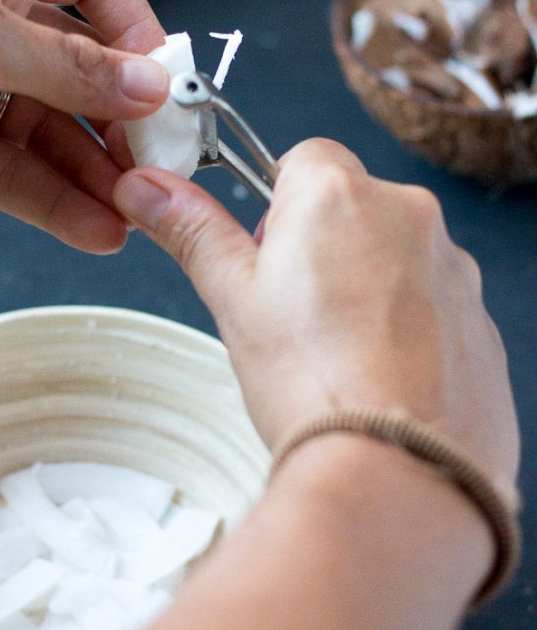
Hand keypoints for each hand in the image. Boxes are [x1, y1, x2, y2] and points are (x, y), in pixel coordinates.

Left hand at [0, 0, 166, 252]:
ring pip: (54, 133)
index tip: (163, 83)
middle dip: (125, 120)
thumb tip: (150, 85)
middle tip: (160, 167)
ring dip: (97, 174)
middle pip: (83, 69)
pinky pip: (17, 175)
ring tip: (134, 215)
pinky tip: (94, 229)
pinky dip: (57, 203)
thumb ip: (69, 65)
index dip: (135, 26)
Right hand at [114, 138, 518, 481]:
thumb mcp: (233, 300)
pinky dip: (408, 327)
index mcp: (339, 194)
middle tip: (292, 313)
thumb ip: (194, 232)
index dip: (275, 206)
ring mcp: (454, 267)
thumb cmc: (314, 385)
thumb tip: (148, 190)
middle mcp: (409, 214)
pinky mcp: (481, 318)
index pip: (301, 159)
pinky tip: (380, 376)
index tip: (264, 254)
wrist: (398, 470)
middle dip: (321, 246)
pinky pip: (434, 304)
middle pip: (352, 206)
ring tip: (337, 355)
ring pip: (396, 255)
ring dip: (368, 285)